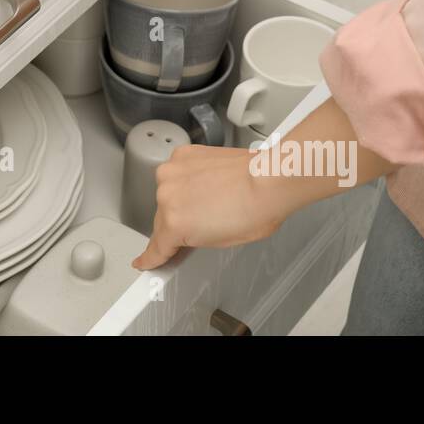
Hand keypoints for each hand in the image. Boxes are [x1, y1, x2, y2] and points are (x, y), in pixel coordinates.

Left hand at [131, 99, 397, 270]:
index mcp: (188, 156)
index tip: (170, 217)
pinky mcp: (173, 219)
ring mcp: (169, 195)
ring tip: (221, 227)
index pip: (174, 190)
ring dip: (186, 234)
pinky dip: (154, 258)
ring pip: (168, 226)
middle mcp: (172, 171)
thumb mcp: (237, 169)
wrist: (275, 179)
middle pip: (168, 207)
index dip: (178, 207)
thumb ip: (217, 178)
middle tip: (219, 219)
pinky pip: (159, 247)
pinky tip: (148, 266)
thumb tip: (226, 190)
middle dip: (187, 218)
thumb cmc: (269, 173)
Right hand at [132, 145, 283, 269]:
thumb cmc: (255, 209)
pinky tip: (208, 180)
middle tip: (205, 221)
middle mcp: (167, 195)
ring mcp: (173, 171)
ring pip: (168, 192)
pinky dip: (188, 177)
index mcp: (175, 224)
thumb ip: (193, 240)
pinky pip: (177, 172)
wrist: (269, 178)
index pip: (156, 247)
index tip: (143, 261)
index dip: (150, 258)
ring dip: (182, 196)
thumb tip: (186, 236)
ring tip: (212, 197)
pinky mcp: (182, 155)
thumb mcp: (221, 242)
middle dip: (178, 222)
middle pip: (162, 218)